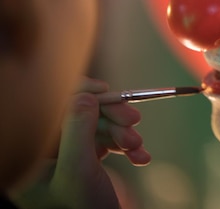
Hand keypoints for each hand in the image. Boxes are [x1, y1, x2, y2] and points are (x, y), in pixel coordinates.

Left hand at [49, 77, 151, 208]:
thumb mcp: (78, 172)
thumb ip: (78, 129)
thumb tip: (86, 96)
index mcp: (33, 153)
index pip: (53, 108)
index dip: (80, 94)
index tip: (108, 92)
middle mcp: (48, 153)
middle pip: (80, 114)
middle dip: (112, 116)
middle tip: (135, 120)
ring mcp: (68, 158)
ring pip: (98, 126)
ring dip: (124, 133)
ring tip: (138, 148)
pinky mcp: (87, 164)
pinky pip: (108, 143)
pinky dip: (127, 148)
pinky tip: (141, 158)